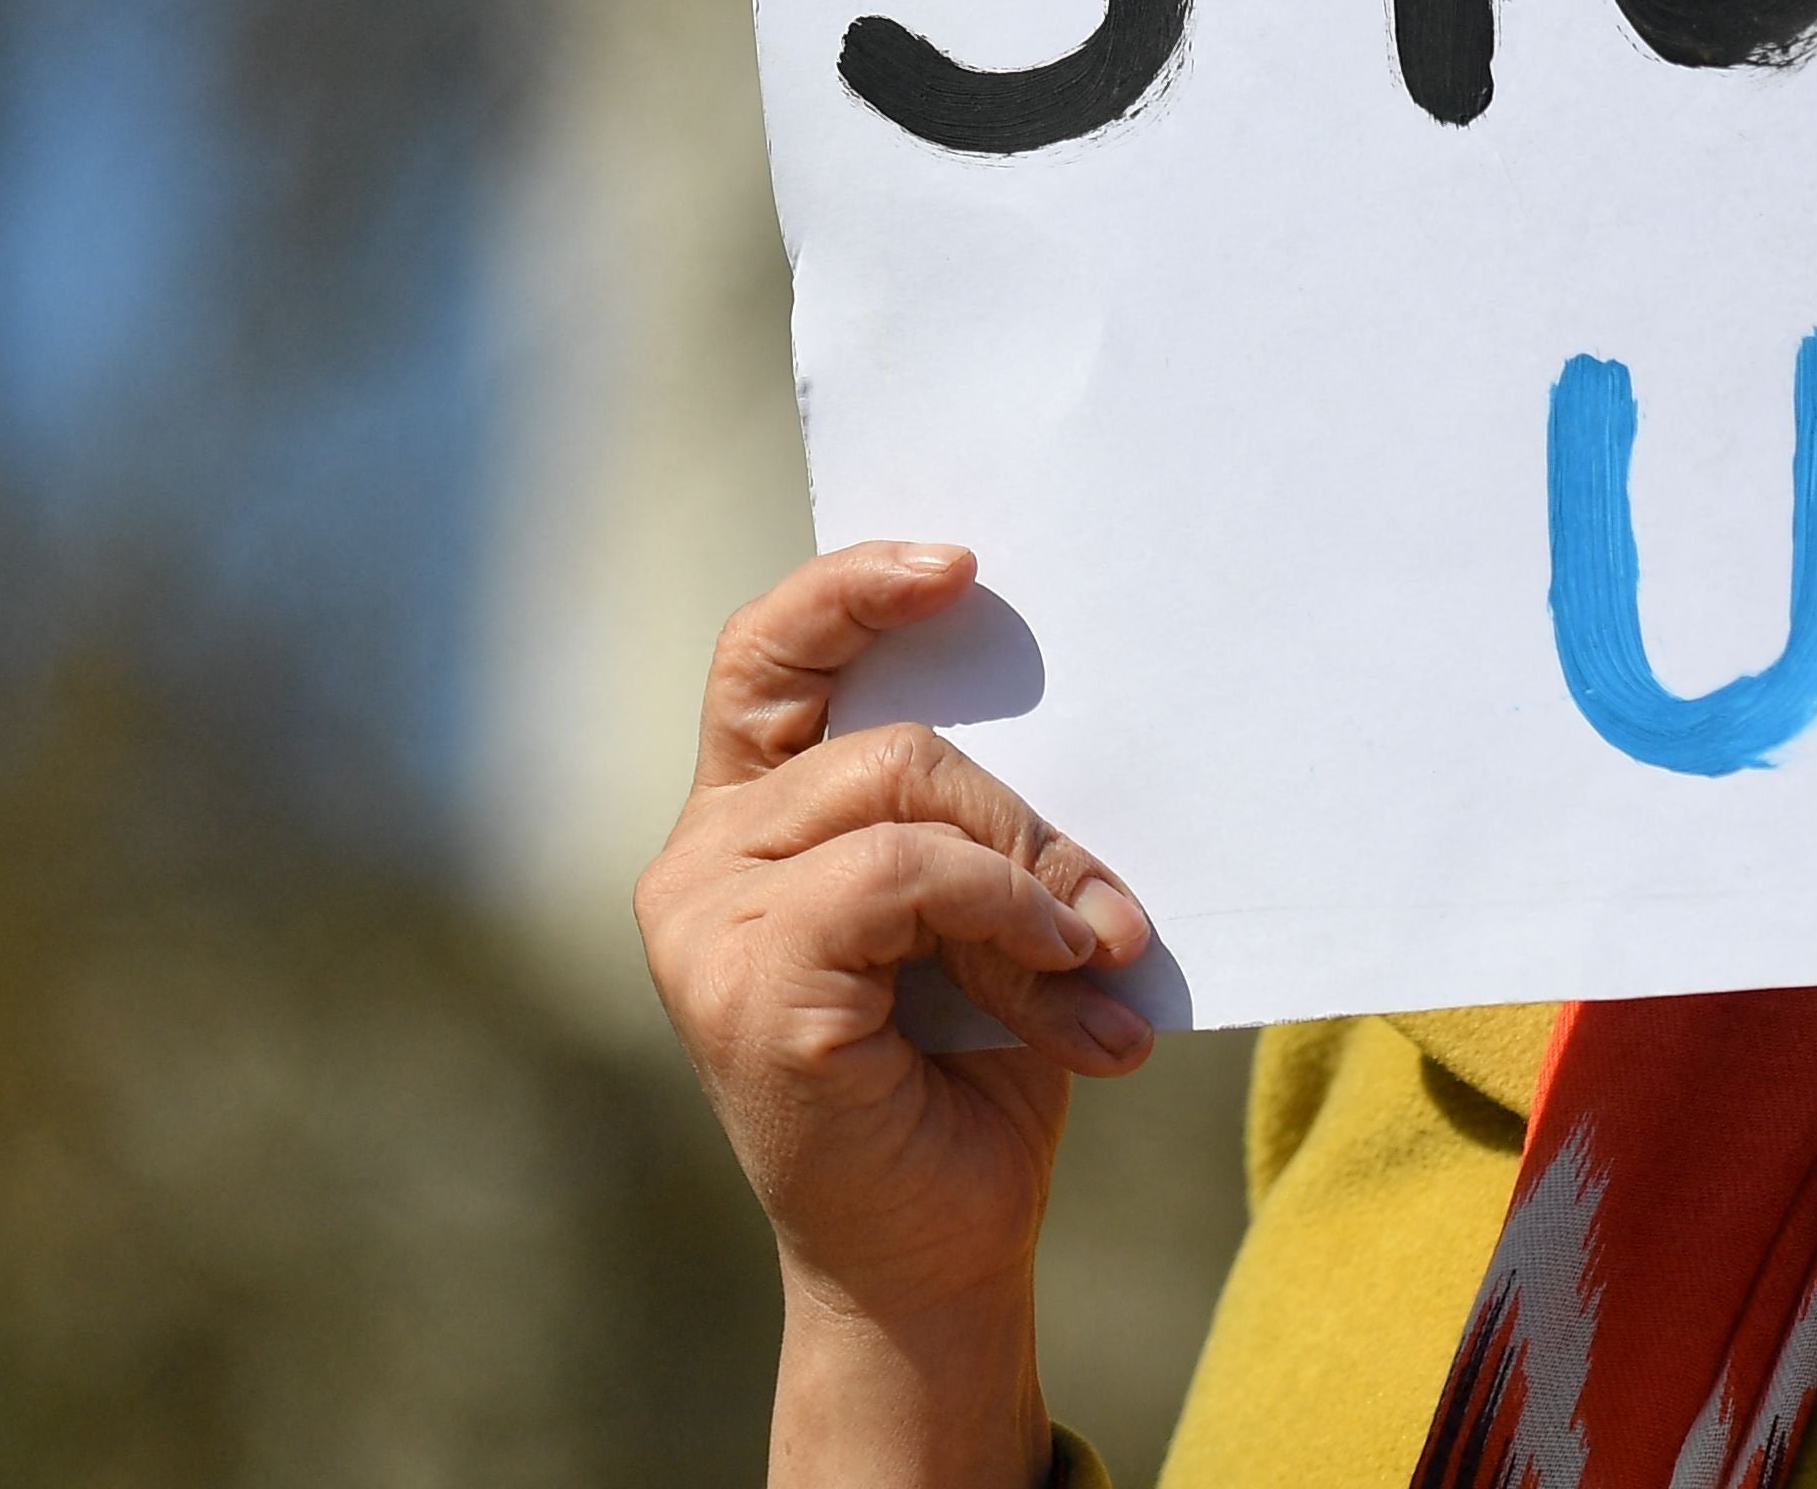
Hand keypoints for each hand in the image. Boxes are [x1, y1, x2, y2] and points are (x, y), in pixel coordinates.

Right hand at [638, 541, 1158, 1488]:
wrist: (939, 1252)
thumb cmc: (970, 1078)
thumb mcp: (994, 917)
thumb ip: (994, 823)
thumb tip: (1091, 707)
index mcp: (748, 826)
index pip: (766, 661)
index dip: (849, 590)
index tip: (962, 564)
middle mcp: (700, 864)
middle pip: (890, 739)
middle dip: (1026, 819)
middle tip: (1116, 914)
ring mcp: (706, 925)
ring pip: (904, 795)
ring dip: (1030, 882)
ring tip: (1099, 970)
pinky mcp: (747, 986)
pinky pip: (903, 874)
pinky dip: (1004, 911)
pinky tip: (1065, 977)